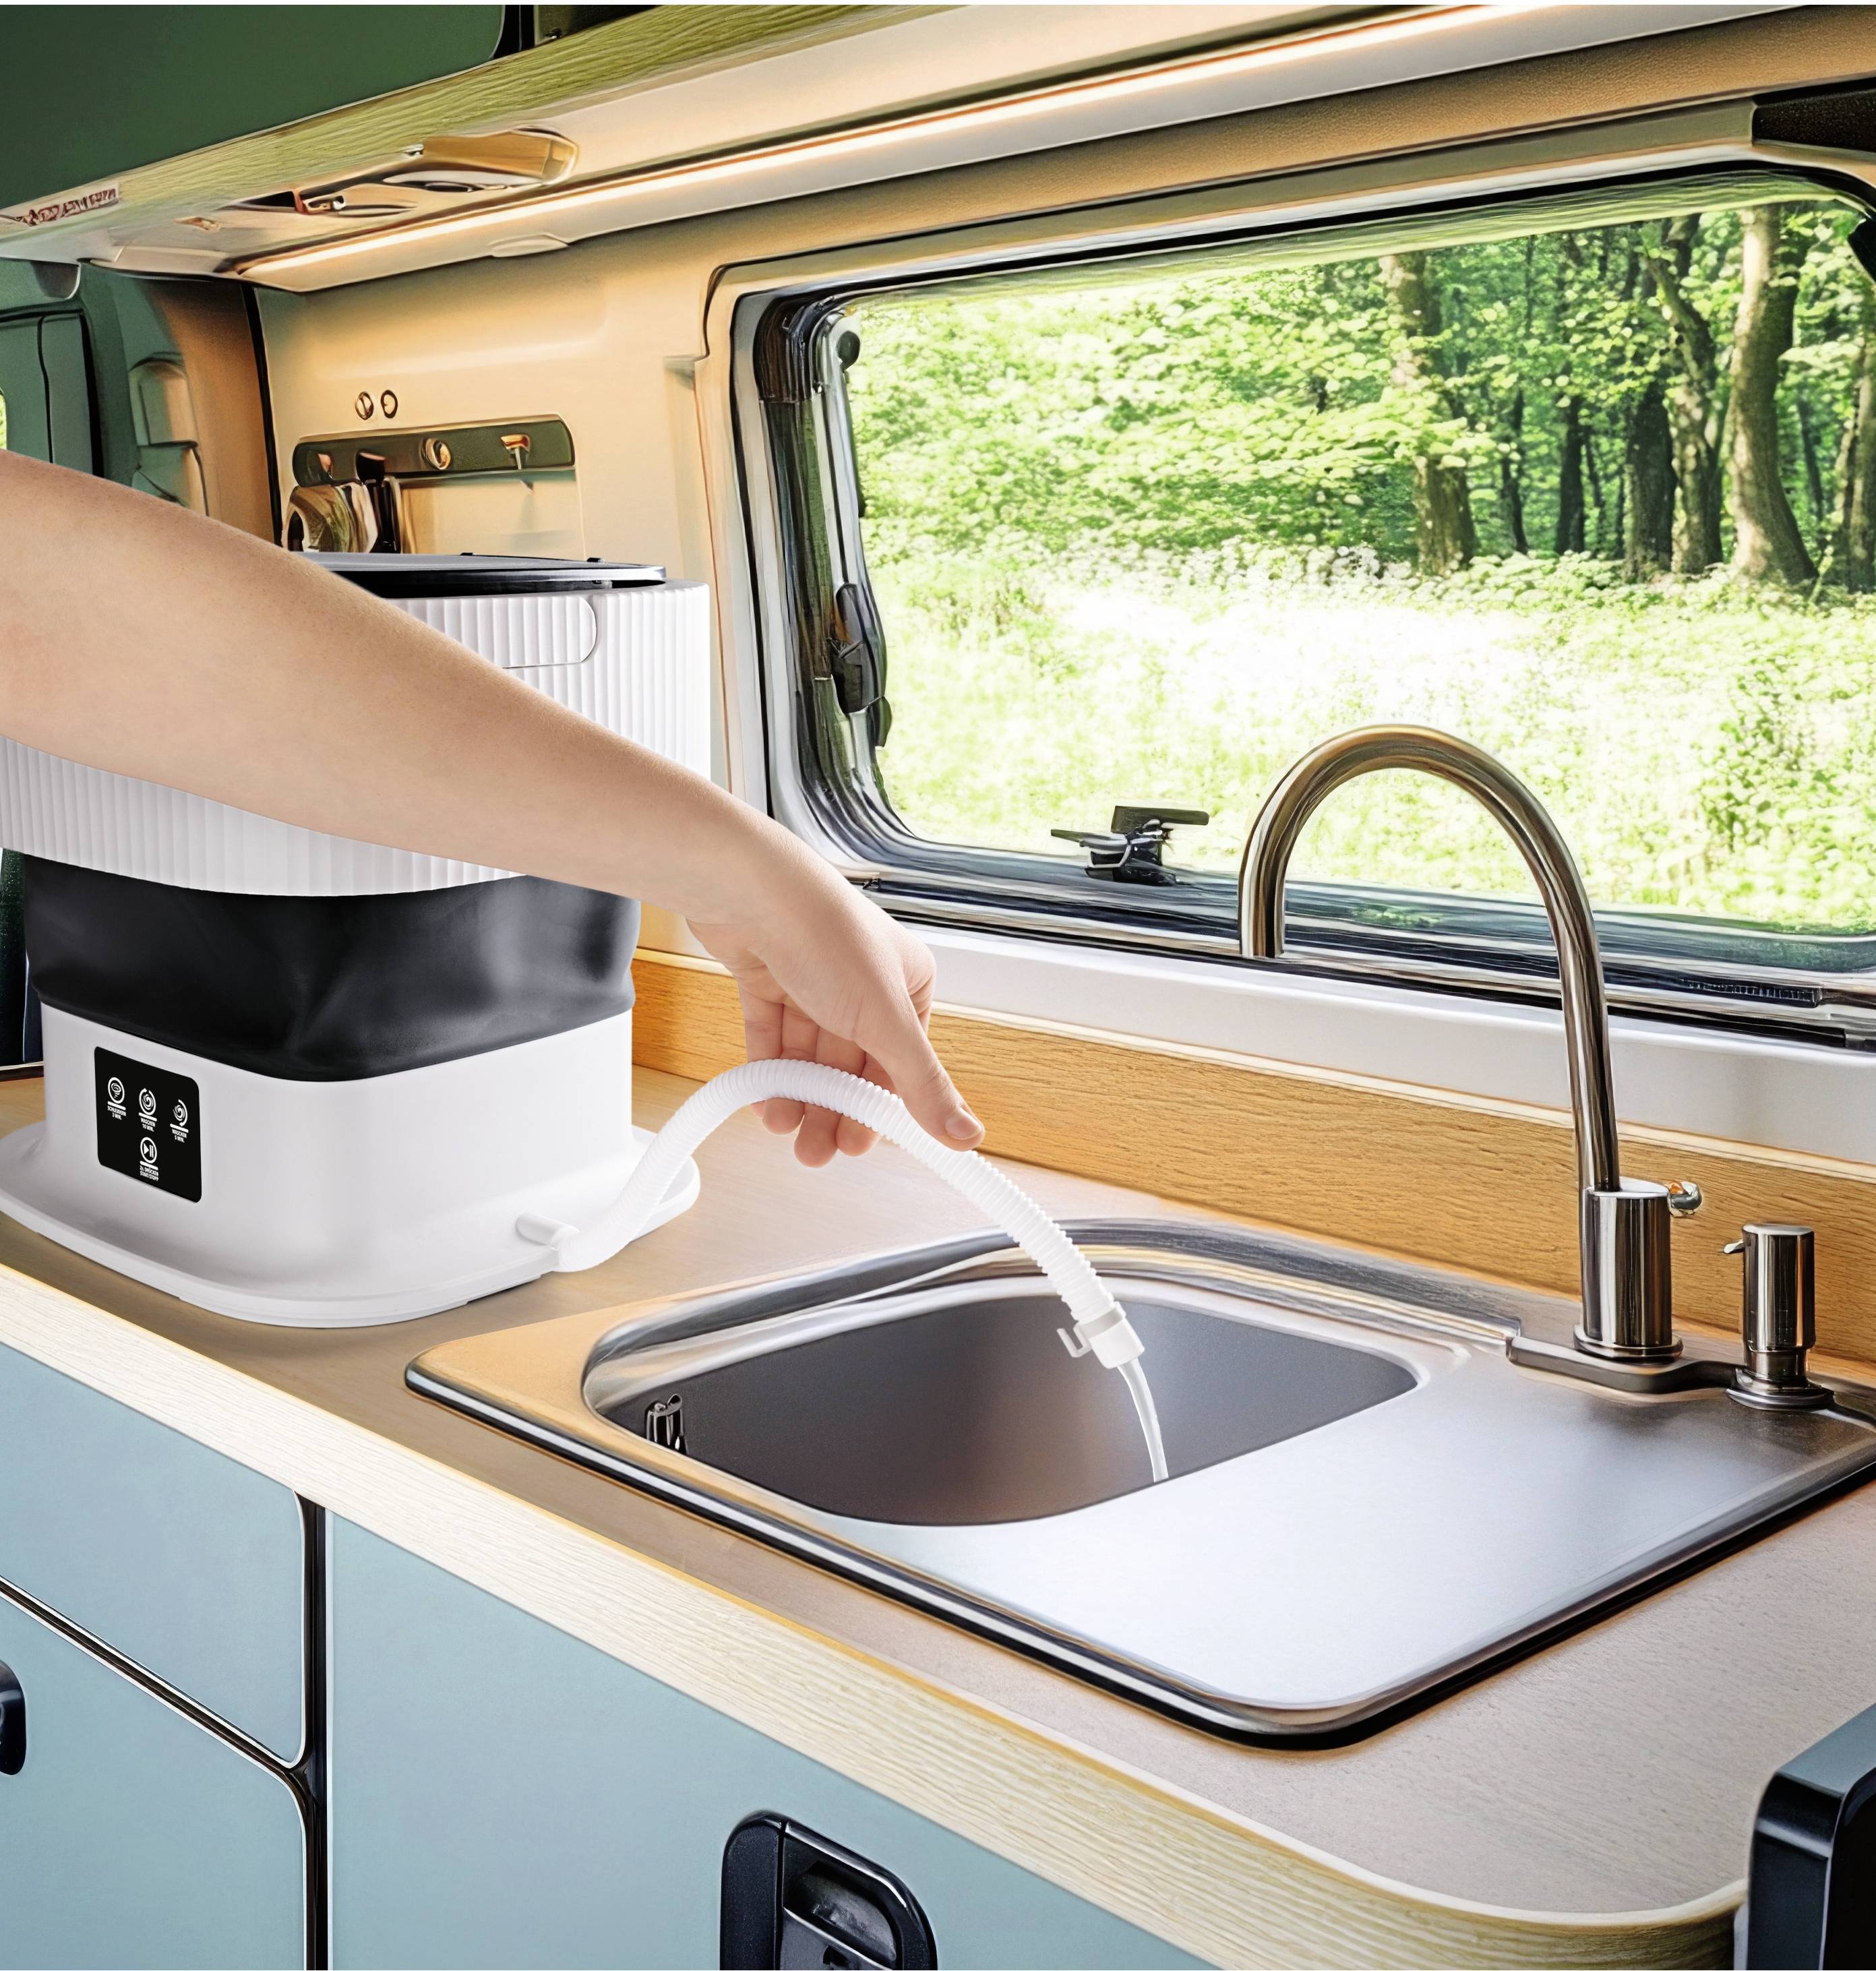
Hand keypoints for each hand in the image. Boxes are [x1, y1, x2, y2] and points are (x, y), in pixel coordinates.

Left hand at [692, 870, 981, 1166]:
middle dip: (834, 1110)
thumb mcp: (887, 1022)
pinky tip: (767, 1103)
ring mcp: (813, 978)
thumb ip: (922, 1084)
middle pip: (852, 1062)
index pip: (901, 1060)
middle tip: (820, 1151)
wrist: (751, 889)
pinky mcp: (768, 976)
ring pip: (809, 1054)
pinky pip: (772, 1036)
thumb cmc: (827, 934)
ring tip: (788, 1132)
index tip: (866, 1143)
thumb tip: (966, 1135)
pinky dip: (770, 1071)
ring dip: (800, 1097)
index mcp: (907, 982)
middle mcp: (863, 980)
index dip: (881, 1106)